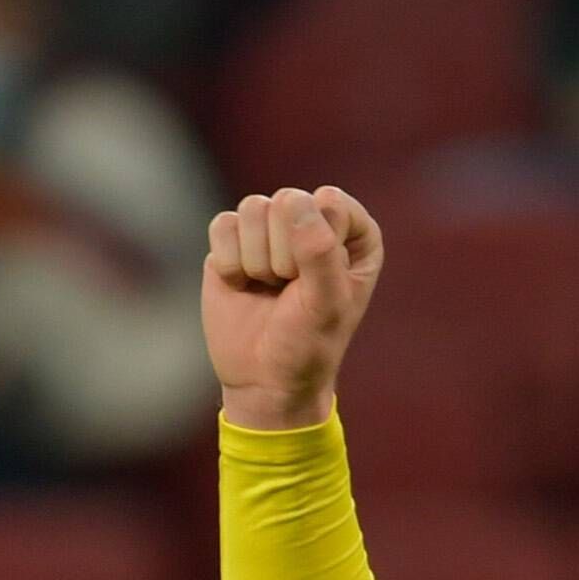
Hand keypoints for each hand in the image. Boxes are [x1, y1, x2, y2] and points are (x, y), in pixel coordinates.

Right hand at [203, 184, 381, 432]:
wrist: (264, 378)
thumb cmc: (308, 344)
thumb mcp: (326, 304)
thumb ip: (319, 251)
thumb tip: (292, 201)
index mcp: (354, 235)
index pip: (332, 202)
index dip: (320, 244)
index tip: (323, 281)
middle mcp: (315, 223)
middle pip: (289, 201)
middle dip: (285, 254)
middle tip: (291, 290)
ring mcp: (272, 229)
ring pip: (253, 208)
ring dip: (257, 259)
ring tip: (270, 287)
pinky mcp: (234, 239)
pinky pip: (223, 224)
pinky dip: (230, 261)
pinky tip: (242, 284)